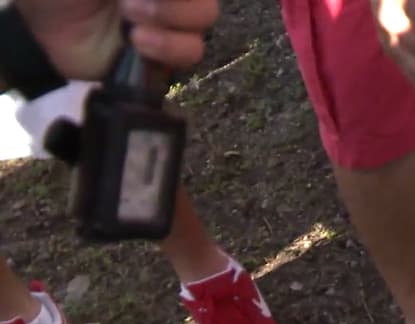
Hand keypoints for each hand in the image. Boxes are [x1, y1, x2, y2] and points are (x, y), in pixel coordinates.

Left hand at [16, 0, 218, 80]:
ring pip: (203, 24)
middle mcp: (169, 0)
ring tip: (132, 21)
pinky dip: (167, 48)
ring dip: (172, 22)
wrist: (40, 22)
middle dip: (175, 4)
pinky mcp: (160, 58)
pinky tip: (138, 42)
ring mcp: (168, 26)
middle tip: (131, 3)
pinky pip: (190, 54)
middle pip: (205, 4)